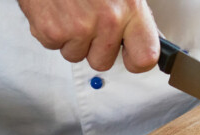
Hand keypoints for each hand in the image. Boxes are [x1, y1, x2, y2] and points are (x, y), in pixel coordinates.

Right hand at [17, 0, 158, 71]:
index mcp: (129, 7)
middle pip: (102, 62)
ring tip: (71, 10)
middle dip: (94, 47)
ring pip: (75, 55)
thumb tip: (147, 38)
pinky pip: (53, 46)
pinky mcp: (51, 31)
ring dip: (71, 38)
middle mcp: (107, 20)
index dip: (136, 60)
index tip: (131, 56)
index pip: (145, 57)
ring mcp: (78, 28)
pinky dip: (52, 31)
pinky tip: (56, 10)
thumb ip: (133, 16)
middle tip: (89, 21)